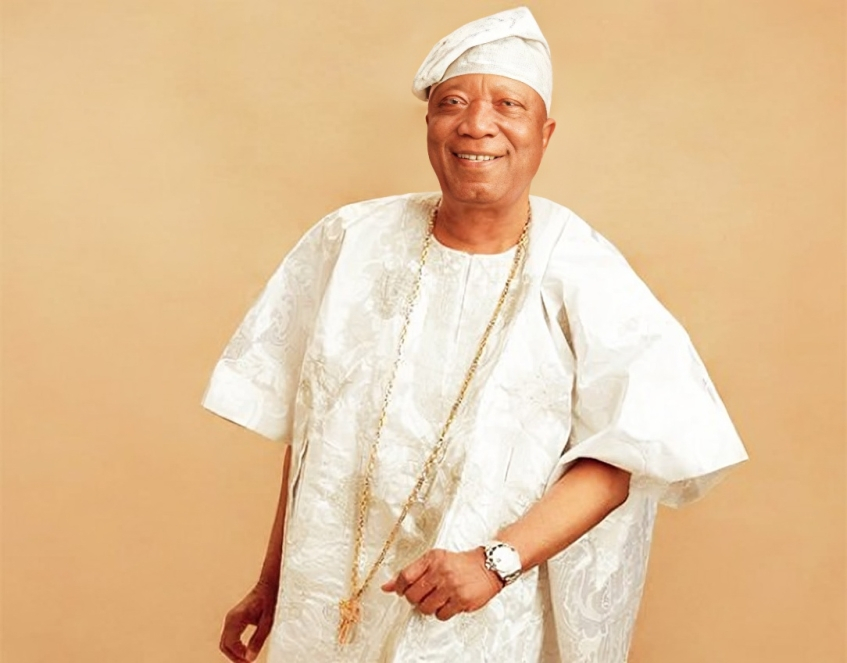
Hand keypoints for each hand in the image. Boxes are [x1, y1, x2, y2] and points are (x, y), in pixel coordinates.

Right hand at [219, 581, 276, 662]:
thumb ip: (258, 640)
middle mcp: (230, 619)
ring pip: (226, 642)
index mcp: (236, 618)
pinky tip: (247, 650)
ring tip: (249, 659)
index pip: (230, 644)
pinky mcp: (234, 620)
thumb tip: (249, 658)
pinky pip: (230, 637)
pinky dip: (236, 647)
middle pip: (224, 645)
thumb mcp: (268, 621)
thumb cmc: (270, 600)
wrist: (269, 584)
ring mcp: (230, 619)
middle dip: (235, 657)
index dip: (239, 656)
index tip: (251, 661)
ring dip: (235, 653)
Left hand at [381, 548, 502, 620]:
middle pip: (413, 595)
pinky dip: (441, 612)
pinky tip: (447, 603)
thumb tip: (386, 587)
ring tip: (436, 599)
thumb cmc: (459, 564)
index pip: (405, 576)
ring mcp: (451, 587)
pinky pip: (441, 615)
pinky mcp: (461, 600)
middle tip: (422, 595)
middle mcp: (441, 572)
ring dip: (428, 606)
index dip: (399, 587)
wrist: (488, 566)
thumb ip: (411, 572)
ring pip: (425, 607)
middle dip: (414, 599)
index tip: (400, 590)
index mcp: (432, 559)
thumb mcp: (435, 560)